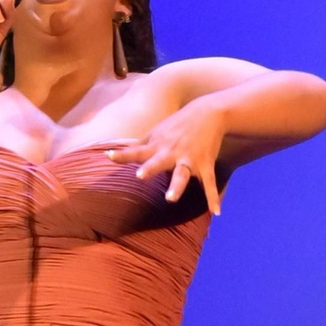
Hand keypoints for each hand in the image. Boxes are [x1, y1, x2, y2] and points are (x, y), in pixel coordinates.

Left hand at [106, 95, 229, 215]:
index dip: (123, 155)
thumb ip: (140, 144)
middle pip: (158, 162)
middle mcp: (171, 153)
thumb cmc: (178, 124)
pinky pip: (209, 183)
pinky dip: (213, 197)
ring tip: (170, 198)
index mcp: (158, 146)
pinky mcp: (205, 165)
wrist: (208, 113)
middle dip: (150, 168)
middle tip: (140, 175)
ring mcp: (189, 160)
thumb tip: (118, 151)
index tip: (109, 156)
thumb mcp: (157, 131)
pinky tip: (216, 212)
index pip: (136, 151)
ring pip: (182, 174)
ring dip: (176, 186)